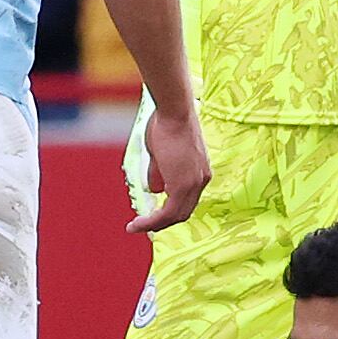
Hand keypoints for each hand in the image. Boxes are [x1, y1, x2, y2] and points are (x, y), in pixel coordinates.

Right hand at [131, 102, 208, 234]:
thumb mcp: (161, 154)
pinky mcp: (183, 187)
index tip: (152, 214)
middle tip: (142, 225)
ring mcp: (194, 184)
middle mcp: (201, 180)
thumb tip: (154, 190)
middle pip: (183, 212)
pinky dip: (152, 222)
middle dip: (161, 222)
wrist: (174, 111)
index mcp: (200, 172)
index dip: (169, 210)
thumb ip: (160, 173)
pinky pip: (167, 213)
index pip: (187, 200)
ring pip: (176, 216)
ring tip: (135, 227)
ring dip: (154, 225)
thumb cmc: (166, 124)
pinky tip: (138, 223)